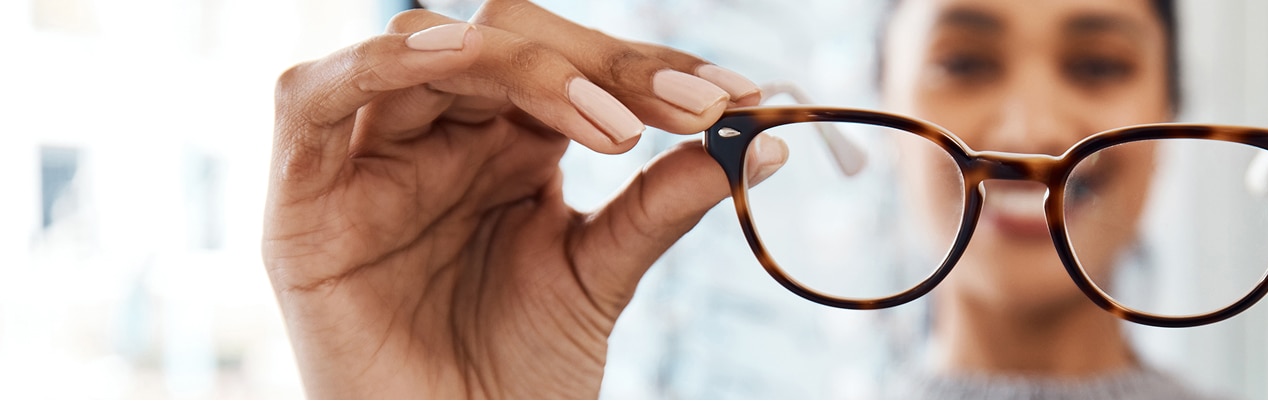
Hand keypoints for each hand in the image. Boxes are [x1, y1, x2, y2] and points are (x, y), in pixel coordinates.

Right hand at [265, 1, 780, 397]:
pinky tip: (453, 59)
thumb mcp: (604, 274)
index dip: (651, 68)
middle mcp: (440, 135)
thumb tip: (769, 141)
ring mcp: (369, 159)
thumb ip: (665, 201)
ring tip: (607, 116)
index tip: (736, 96)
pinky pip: (311, 98)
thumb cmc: (519, 375)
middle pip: (505, 39)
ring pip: (425, 49)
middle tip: (690, 107)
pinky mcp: (302, 199)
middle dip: (602, 63)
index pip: (576, 65)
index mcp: (511, 143)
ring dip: (519, 63)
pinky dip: (377, 63)